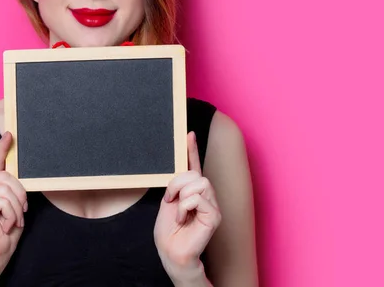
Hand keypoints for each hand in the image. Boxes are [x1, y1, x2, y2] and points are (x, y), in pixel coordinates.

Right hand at [0, 131, 26, 270]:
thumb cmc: (5, 230)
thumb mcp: (13, 203)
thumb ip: (11, 187)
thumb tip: (15, 169)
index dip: (2, 147)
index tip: (10, 134)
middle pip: (7, 177)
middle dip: (20, 196)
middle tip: (20, 213)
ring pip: (6, 189)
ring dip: (15, 209)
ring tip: (11, 221)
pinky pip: (2, 200)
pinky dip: (10, 214)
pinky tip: (3, 224)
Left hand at [154, 132, 220, 280]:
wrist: (170, 251)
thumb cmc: (169, 230)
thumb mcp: (169, 200)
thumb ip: (176, 184)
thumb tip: (179, 165)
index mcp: (191, 190)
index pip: (193, 166)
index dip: (191, 149)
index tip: (188, 133)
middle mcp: (205, 195)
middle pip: (194, 174)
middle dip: (177, 185)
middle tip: (171, 201)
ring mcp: (212, 205)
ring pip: (198, 183)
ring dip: (181, 197)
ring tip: (179, 213)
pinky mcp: (214, 215)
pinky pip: (198, 198)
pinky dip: (185, 207)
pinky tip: (184, 219)